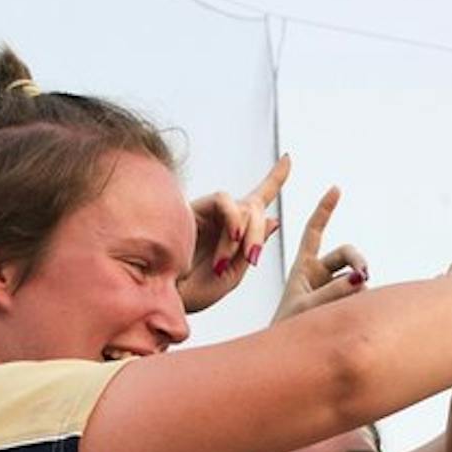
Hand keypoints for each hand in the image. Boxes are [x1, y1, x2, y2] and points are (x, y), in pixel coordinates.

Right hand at [180, 155, 291, 312]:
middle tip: (252, 259)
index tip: (288, 157)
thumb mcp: (233, 275)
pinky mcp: (195, 206)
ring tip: (224, 261)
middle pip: (255, 208)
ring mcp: (210, 212)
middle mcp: (224, 218)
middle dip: (258, 234)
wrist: (163, 294)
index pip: (257, 202)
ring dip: (243, 234)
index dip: (274, 179)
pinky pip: (225, 201)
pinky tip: (230, 237)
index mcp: (237, 235)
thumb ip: (251, 249)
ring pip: (243, 206)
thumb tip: (273, 218)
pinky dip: (232, 219)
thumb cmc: (196, 291)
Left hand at [273, 185, 369, 322]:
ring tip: (351, 308)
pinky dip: (364, 302)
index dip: (324, 210)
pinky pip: (361, 296)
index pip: (314, 232)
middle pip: (347, 253)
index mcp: (302, 266)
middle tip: (366, 275)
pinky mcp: (346, 303)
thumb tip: (362, 280)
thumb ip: (333, 293)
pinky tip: (362, 313)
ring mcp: (334, 288)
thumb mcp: (306, 309)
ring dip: (360, 289)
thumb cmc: (289, 329)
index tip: (335, 189)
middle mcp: (320, 274)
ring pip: (358, 278)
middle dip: (358, 260)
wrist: (289, 357)